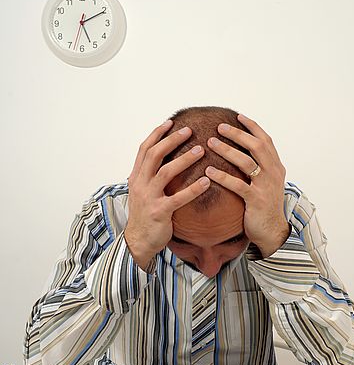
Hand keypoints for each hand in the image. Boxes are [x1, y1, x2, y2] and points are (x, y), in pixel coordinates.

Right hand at [124, 121, 208, 269]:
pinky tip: (206, 181)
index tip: (171, 122)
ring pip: (165, 172)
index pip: (144, 149)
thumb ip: (150, 176)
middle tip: (189, 130)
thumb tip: (163, 160)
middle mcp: (140, 184)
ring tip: (201, 150)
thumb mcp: (143, 192)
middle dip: (171, 140)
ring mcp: (149, 198)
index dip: (157, 134)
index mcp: (136, 177)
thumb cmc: (145, 217)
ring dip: (184, 159)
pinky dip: (193, 189)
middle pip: (154, 155)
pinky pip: (178, 198)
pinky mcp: (160, 212)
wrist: (138, 242)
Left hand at [205, 114, 289, 257]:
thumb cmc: (265, 207)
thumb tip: (243, 151)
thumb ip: (259, 167)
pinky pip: (238, 185)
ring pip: (247, 162)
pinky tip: (208, 171)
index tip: (238, 116)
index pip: (266, 140)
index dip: (252, 127)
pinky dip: (222, 176)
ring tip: (210, 143)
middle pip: (256, 146)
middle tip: (219, 126)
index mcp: (276, 167)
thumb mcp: (266, 183)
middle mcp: (273, 173)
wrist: (273, 232)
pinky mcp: (256, 200)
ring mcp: (266, 187)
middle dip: (237, 134)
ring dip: (227, 150)